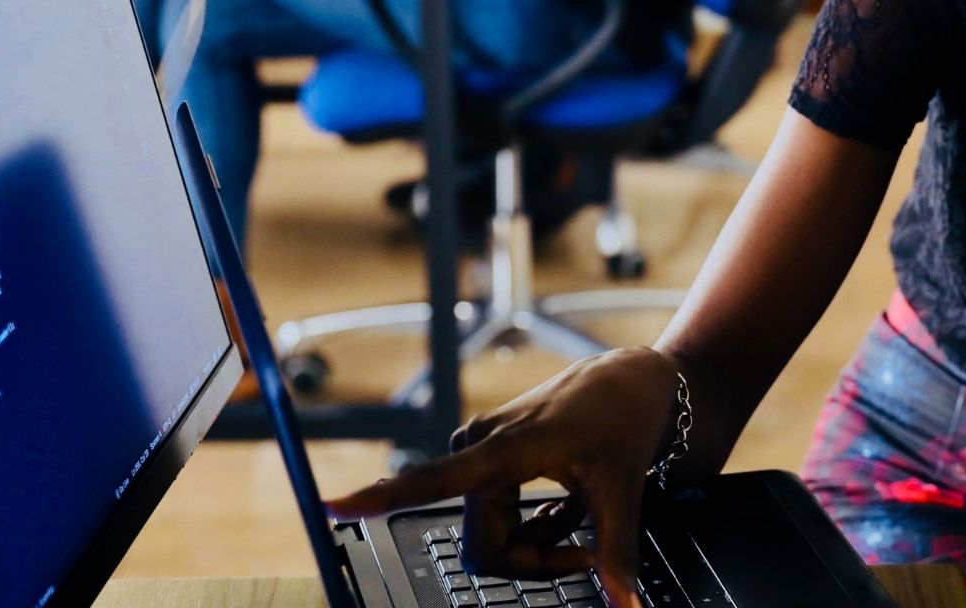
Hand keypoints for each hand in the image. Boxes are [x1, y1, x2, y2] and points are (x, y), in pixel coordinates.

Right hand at [324, 347, 683, 607]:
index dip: (381, 497)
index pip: (433, 480)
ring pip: (492, 541)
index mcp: (504, 448)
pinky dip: (536, 529)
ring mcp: (482, 453)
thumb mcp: (624, 489)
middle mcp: (480, 447)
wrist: (632, 380)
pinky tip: (565, 504)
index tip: (333, 505)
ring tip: (577, 514)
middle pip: (484, 547)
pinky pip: (499, 523)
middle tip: (584, 550)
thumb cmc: (622, 419)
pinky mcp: (489, 458)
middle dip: (534, 562)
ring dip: (538, 546)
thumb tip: (626, 605)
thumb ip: (616, 552)